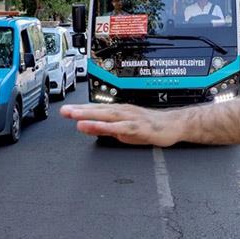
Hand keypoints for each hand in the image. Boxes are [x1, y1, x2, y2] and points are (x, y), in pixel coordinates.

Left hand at [60, 104, 181, 146]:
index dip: (80, 109)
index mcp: (120, 112)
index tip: (65, 110)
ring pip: (107, 116)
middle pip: (99, 110)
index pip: (97, 109)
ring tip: (75, 117)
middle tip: (64, 111)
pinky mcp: (138, 127)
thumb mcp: (125, 130)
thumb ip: (107, 129)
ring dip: (90, 115)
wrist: (174, 125)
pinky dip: (107, 126)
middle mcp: (124, 111)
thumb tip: (89, 128)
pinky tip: (96, 127)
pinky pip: (120, 127)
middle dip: (80, 111)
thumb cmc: (151, 127)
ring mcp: (131, 118)